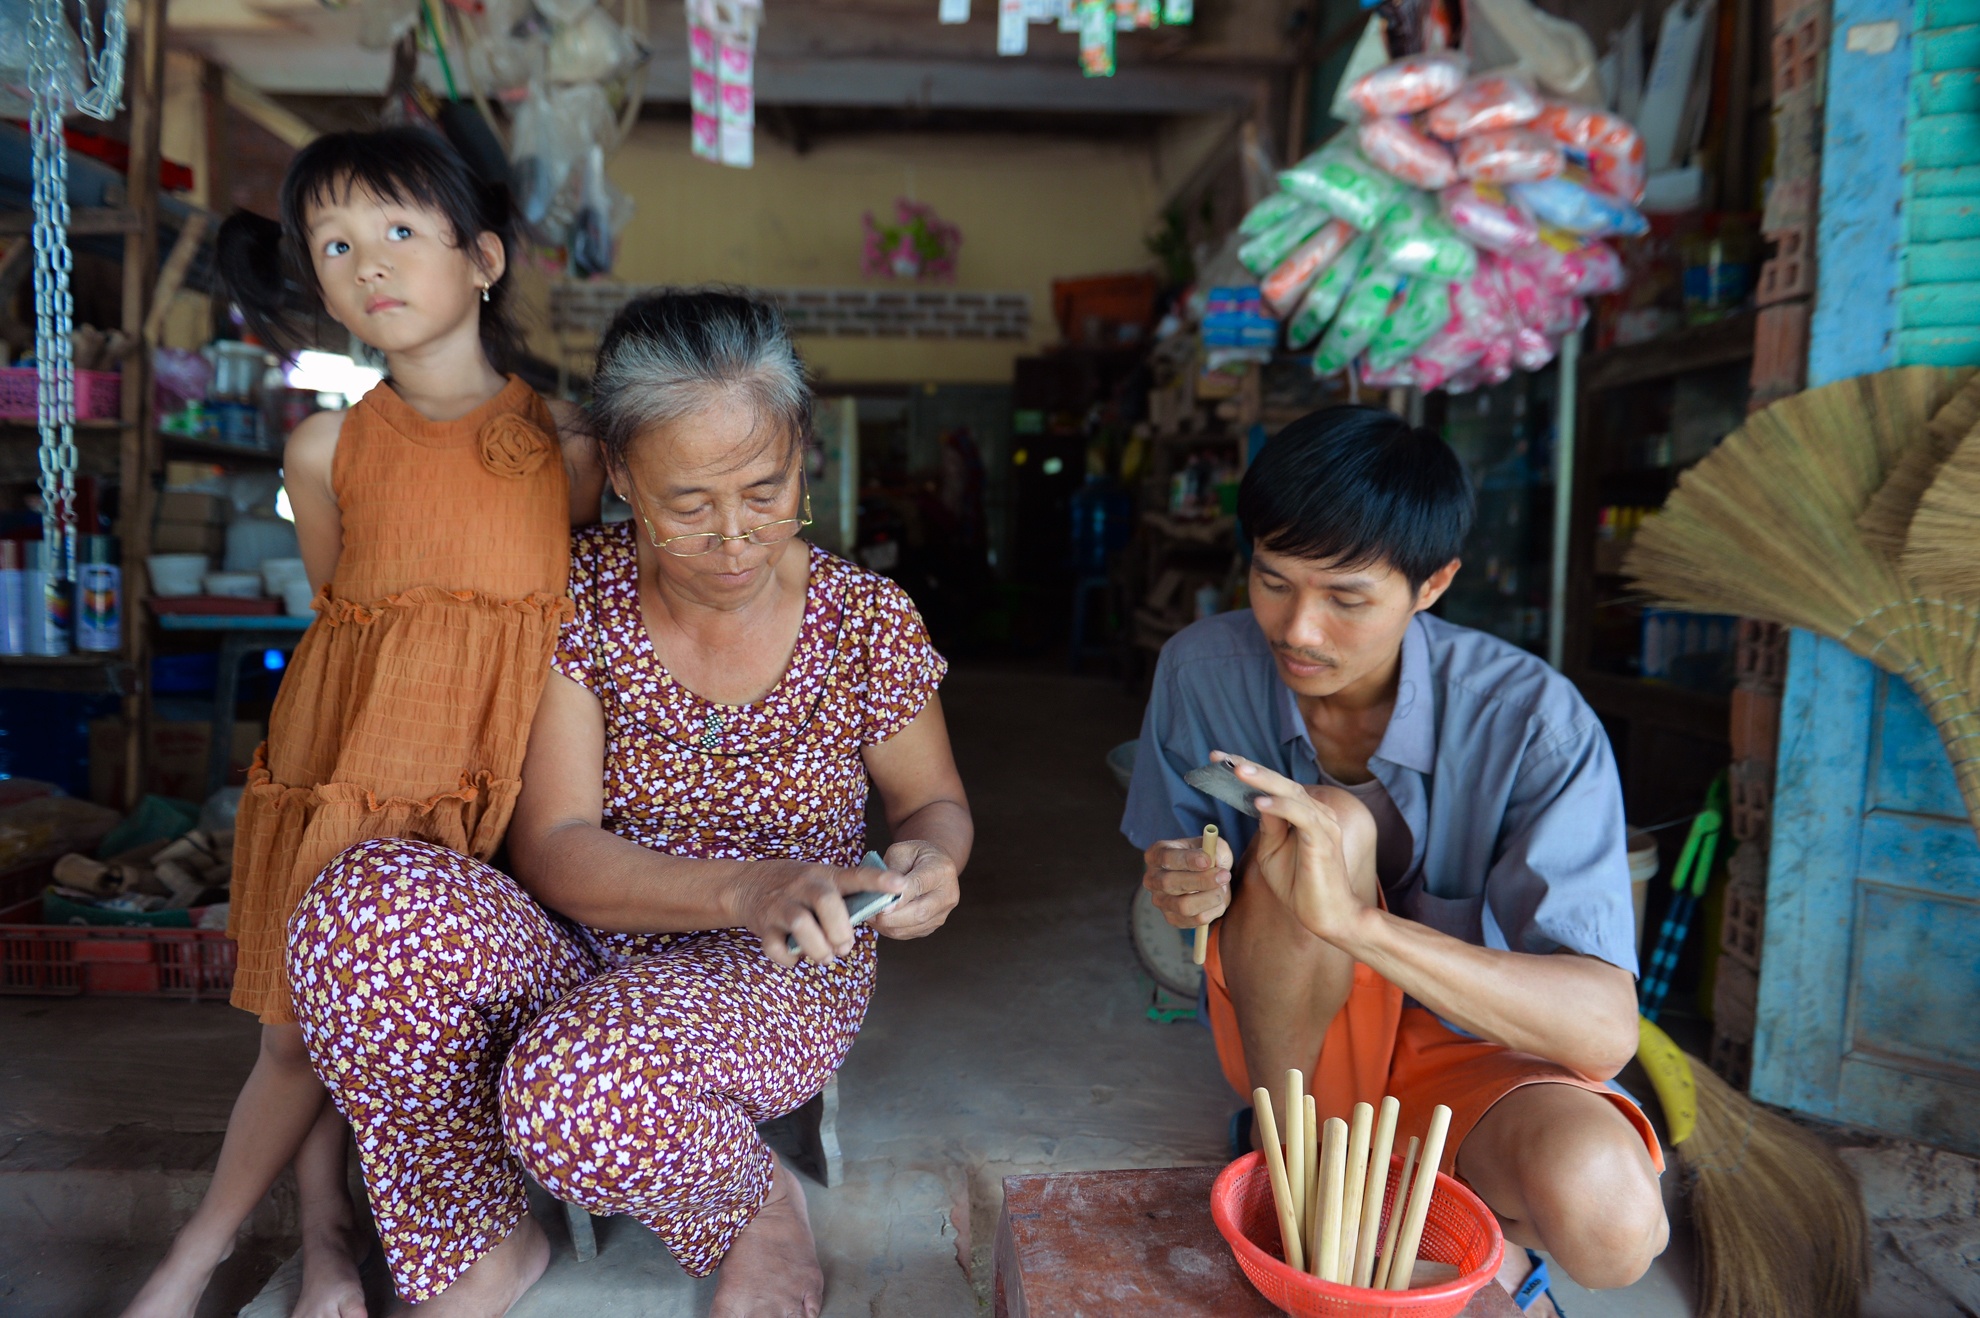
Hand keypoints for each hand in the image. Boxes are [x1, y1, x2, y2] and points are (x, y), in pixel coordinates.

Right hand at [735, 861, 909, 967]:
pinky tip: (796, 958)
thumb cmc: (796, 887)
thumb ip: (845, 897)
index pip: (856, 875)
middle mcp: (803, 886)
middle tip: (845, 947)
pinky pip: (776, 947)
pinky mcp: (763, 925)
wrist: (746, 885)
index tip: (901, 887)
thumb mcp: (821, 880)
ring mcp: (781, 904)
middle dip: (840, 930)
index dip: (879, 881)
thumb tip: (876, 919)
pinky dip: (789, 959)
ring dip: (819, 948)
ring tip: (826, 957)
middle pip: (826, 902)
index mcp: (825, 876)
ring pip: (801, 924)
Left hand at [868, 839, 959, 939]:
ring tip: (870, 916)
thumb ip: (892, 871)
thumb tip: (881, 895)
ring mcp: (942, 913)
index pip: (918, 886)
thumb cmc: (914, 856)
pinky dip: (890, 929)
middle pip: (919, 913)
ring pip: (912, 927)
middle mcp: (947, 894)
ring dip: (887, 926)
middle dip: (890, 917)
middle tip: (869, 913)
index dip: (899, 898)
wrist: (934, 864)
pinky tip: (879, 920)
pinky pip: (909, 933)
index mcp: (941, 870)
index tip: (882, 904)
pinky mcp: (933, 926)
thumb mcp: (901, 851)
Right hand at [1142, 831, 1233, 929]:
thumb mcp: (1212, 845)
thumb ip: (1215, 849)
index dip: (1187, 860)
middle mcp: (1152, 879)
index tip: (1208, 860)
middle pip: (1170, 883)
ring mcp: (1160, 901)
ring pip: (1184, 906)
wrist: (1207, 877)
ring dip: (1210, 897)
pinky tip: (1218, 899)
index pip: (1166, 857)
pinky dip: (1213, 910)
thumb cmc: (1206, 857)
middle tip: (1224, 875)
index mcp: (1156, 854)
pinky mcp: (1172, 918)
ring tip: (1222, 888)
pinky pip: (1196, 920)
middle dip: (1201, 880)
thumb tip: (1215, 860)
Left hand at [1216, 751, 1361, 942]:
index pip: (1274, 786)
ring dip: (1263, 780)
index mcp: (1304, 814)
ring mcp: (1323, 824)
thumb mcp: (1272, 852)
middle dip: (1249, 768)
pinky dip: (1281, 806)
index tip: (1218, 761)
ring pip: (1291, 792)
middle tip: (1221, 758)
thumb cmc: (1300, 886)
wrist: (1327, 916)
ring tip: (1237, 770)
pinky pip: (1301, 816)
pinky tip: (1259, 802)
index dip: (1248, 771)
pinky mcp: (1324, 840)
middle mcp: (1317, 813)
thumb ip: (1268, 826)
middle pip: (1281, 782)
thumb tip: (1257, 801)